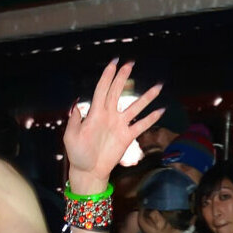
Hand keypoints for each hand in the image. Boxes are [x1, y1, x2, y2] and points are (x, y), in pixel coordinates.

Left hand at [63, 60, 161, 190]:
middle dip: (123, 77)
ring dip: (146, 97)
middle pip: (117, 92)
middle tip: (130, 63)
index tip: (114, 62)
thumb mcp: (71, 137)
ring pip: (135, 107)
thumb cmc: (77, 154)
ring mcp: (120, 125)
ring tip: (157, 86)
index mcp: (95, 113)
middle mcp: (109, 115)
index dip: (108, 75)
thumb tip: (76, 107)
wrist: (89, 171)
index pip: (102, 89)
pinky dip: (151, 118)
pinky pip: (141, 125)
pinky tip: (161, 110)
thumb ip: (73, 122)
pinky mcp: (127, 136)